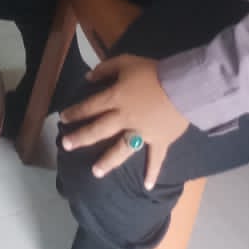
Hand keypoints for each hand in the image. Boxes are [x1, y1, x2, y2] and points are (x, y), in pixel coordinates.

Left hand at [59, 55, 189, 189]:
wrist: (184, 86)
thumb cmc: (154, 72)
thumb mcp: (126, 62)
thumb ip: (105, 69)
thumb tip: (88, 78)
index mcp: (115, 98)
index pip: (90, 107)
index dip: (75, 112)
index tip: (63, 118)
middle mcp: (125, 119)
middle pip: (98, 130)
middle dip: (80, 138)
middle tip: (66, 145)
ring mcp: (142, 133)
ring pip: (120, 149)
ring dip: (108, 161)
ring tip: (95, 172)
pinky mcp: (160, 141)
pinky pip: (155, 159)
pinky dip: (152, 172)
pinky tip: (148, 186)